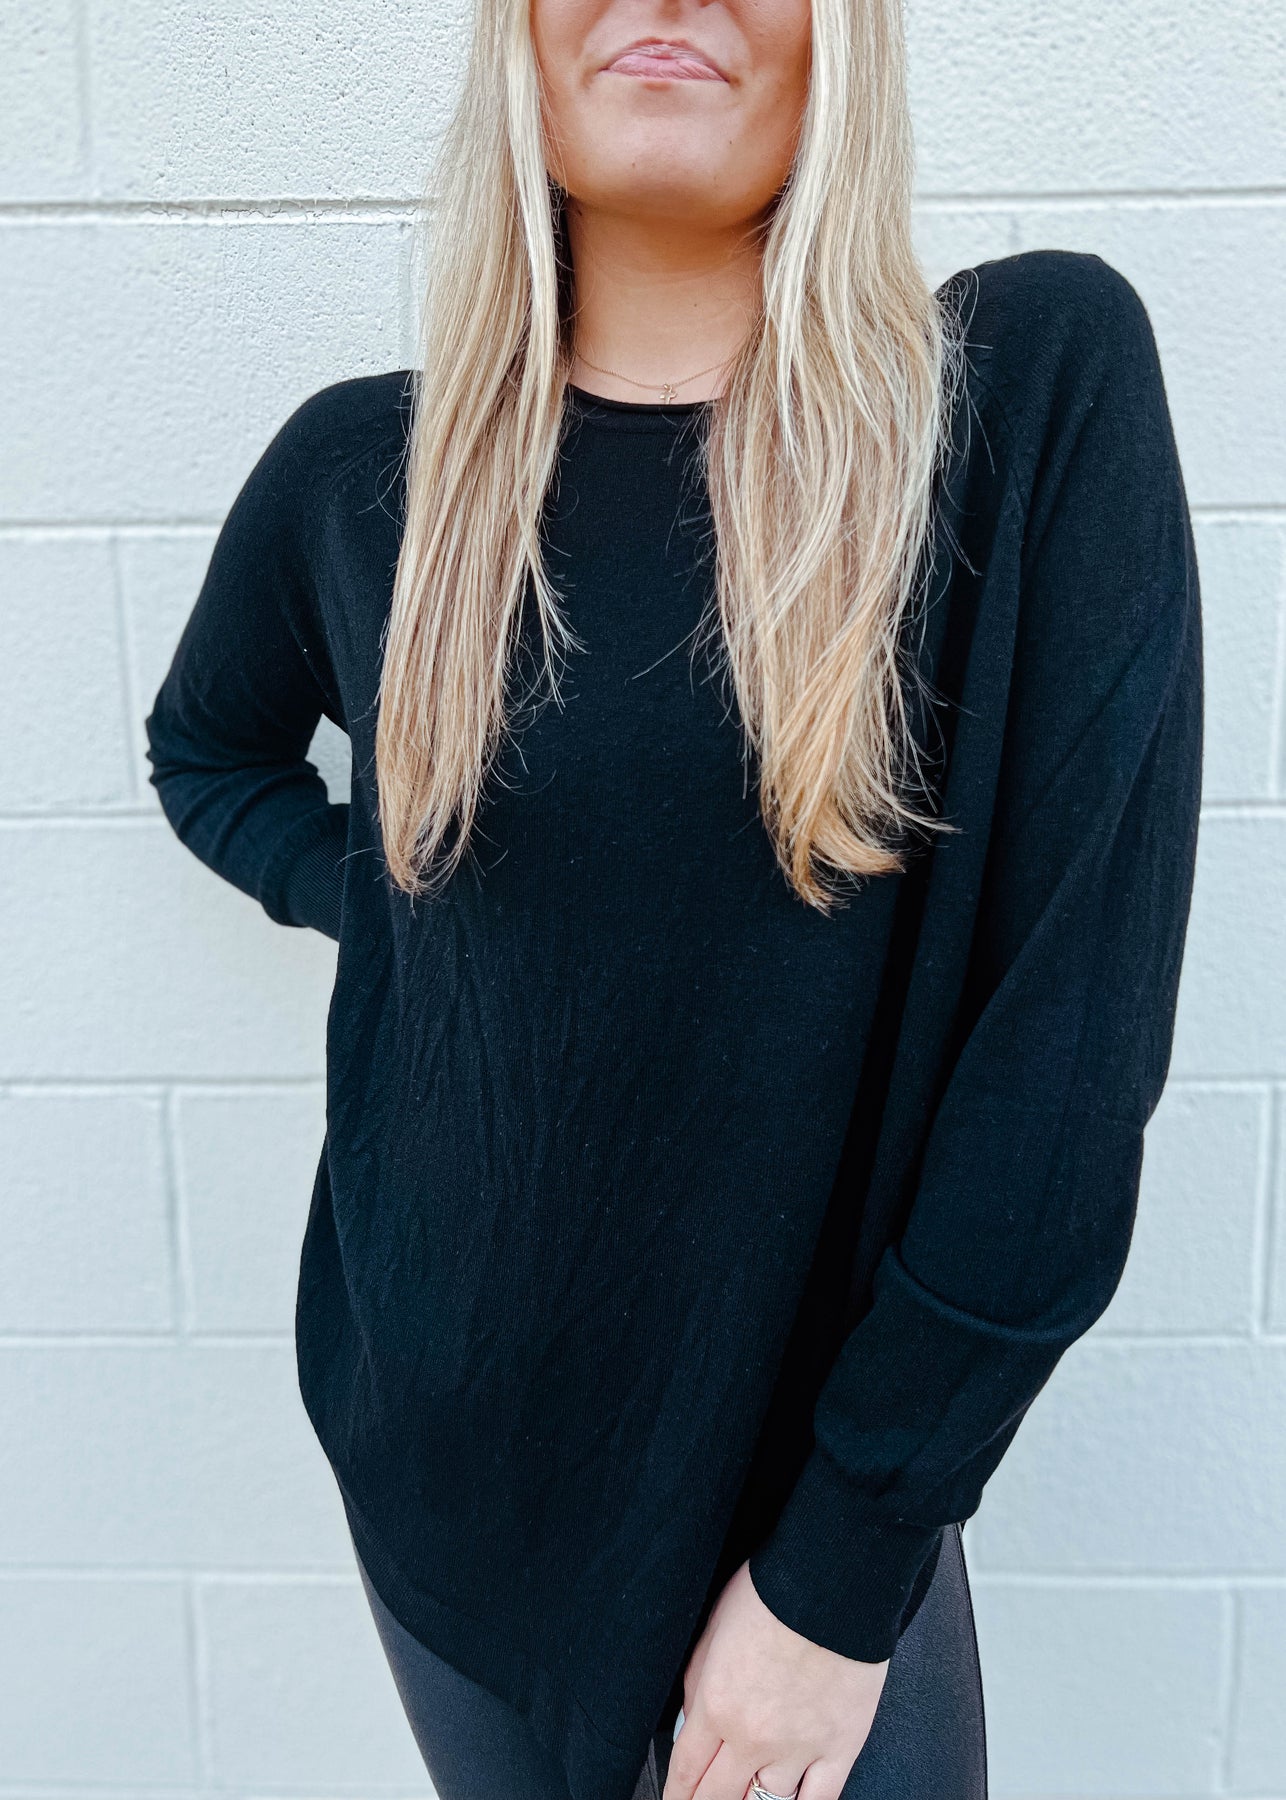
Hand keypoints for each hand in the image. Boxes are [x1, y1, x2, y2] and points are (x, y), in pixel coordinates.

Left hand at [662, 1560, 888, 1799]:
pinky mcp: (840, 1747)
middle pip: (718, 1798)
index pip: (686, 1771)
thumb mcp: (714, 1628)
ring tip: (744, 1799)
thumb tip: (690, 1721)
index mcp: (717, 1705)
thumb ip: (697, 1681)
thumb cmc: (774, 1591)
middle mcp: (754, 1736)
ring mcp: (799, 1747)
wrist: (833, 1583)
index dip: (676, 1794)